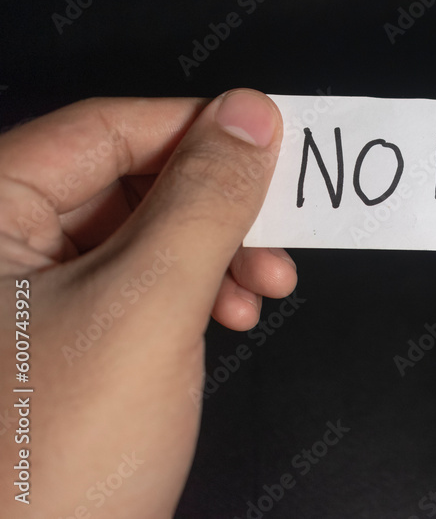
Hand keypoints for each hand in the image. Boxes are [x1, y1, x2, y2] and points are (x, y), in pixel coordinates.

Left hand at [0, 91, 296, 517]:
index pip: (106, 130)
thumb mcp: (148, 305)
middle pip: (129, 180)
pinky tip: (232, 314)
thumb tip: (252, 112)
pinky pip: (140, 283)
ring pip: (144, 233)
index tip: (274, 146)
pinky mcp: (64, 340)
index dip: (198, 131)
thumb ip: (205, 199)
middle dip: (216, 209)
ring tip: (264, 289)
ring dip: (216, 253)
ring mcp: (28, 297)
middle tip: (279, 236)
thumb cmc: (56, 451)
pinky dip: (196, 291)